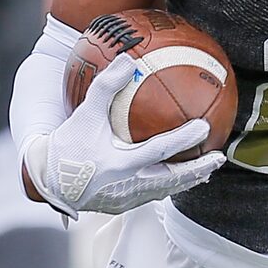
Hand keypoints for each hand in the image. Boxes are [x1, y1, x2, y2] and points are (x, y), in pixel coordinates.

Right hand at [24, 56, 223, 215]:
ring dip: (187, 180)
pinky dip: (170, 186)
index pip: (160, 151)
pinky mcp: (123, 207)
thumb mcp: (85, 113)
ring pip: (165, 191)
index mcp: (120, 164)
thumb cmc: (66, 145)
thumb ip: (106, 87)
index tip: (204, 127)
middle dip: (198, 169)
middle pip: (173, 180)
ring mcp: (126, 200)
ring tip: (206, 170)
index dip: (184, 140)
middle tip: (219, 157)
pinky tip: (178, 178)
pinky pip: (153, 196)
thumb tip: (128, 60)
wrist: (47, 180)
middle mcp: (127, 186)